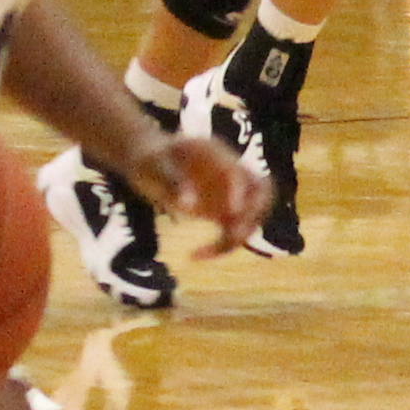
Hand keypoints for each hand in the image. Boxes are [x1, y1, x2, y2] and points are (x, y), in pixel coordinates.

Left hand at [124, 128, 263, 257]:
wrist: (147, 160)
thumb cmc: (148, 159)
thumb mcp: (152, 166)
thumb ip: (171, 182)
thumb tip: (187, 207)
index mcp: (214, 154)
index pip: (238, 171)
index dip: (239, 190)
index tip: (232, 211)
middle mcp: (230, 172)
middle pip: (262, 192)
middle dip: (253, 215)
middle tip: (232, 235)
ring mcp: (229, 192)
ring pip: (253, 216)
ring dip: (238, 237)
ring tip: (205, 253)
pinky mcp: (223, 211)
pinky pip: (235, 231)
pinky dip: (222, 246)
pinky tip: (195, 255)